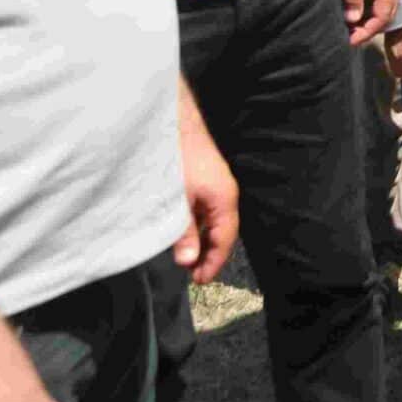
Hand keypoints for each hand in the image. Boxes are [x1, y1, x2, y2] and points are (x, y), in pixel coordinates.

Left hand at [171, 88, 236, 284]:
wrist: (175, 121)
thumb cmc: (177, 158)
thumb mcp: (177, 200)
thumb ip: (184, 231)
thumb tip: (189, 261)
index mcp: (225, 200)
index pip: (225, 240)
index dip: (213, 262)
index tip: (199, 281)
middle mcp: (226, 194)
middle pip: (222, 232)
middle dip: (208, 254)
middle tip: (190, 273)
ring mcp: (217, 186)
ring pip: (214, 221)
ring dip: (202, 240)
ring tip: (184, 256)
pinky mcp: (206, 180)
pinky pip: (207, 210)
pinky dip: (197, 225)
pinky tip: (183, 231)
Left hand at [335, 0, 399, 46]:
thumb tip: (352, 20)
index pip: (382, 16)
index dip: (367, 32)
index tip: (350, 41)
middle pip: (387, 13)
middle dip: (370, 28)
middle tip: (350, 37)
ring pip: (385, 4)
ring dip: (370, 17)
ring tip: (352, 25)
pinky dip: (371, 5)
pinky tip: (358, 6)